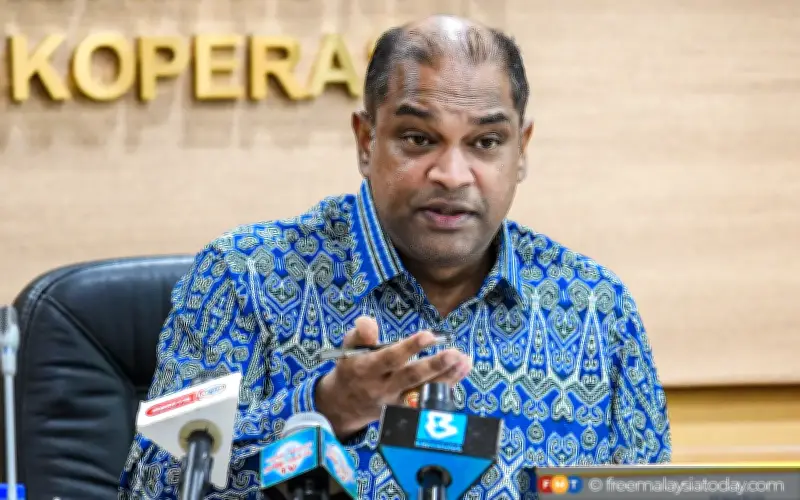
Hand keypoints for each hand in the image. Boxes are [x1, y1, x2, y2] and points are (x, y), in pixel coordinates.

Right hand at [315, 316, 471, 437]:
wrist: (346, 405)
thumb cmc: (352, 367)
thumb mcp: (349, 348)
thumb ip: (360, 334)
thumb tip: (367, 322)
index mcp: (368, 369)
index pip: (390, 358)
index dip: (409, 348)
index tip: (429, 336)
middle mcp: (383, 388)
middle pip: (411, 378)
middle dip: (434, 367)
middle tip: (454, 353)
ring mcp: (397, 401)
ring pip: (425, 391)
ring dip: (447, 377)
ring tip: (464, 359)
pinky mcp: (407, 409)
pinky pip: (430, 397)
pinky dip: (449, 384)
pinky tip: (463, 368)